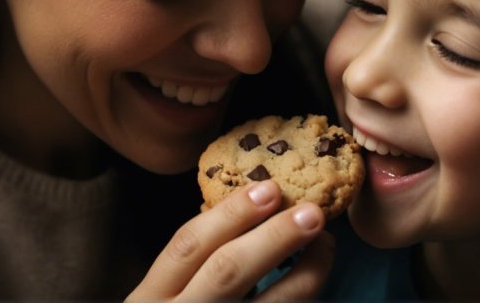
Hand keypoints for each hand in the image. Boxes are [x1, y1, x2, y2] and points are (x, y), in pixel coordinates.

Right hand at [126, 180, 333, 300]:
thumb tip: (250, 210)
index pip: (189, 244)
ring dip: (304, 272)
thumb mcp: (166, 294)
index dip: (230, 213)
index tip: (269, 188)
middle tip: (311, 212)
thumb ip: (195, 263)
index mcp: (154, 296)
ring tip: (326, 243)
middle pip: (228, 270)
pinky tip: (316, 280)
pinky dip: (302, 299)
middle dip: (273, 236)